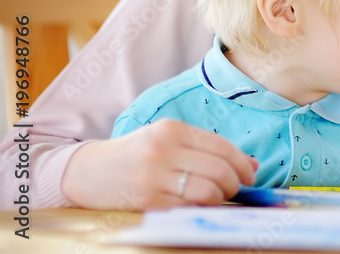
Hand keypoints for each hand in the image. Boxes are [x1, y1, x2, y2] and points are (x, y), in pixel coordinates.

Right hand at [61, 119, 257, 209]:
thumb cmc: (136, 155)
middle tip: (233, 189)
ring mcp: (155, 176)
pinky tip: (197, 207)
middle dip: (234, 183)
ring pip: (208, 191)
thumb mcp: (169, 141)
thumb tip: (252, 165)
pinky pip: (188, 208)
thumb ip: (207, 149)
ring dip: (220, 198)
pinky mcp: (147, 200)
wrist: (88, 171)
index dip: (243, 164)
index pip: (223, 147)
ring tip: (216, 198)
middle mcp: (165, 149)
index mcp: (173, 129)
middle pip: (220, 169)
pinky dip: (201, 210)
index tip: (249, 175)